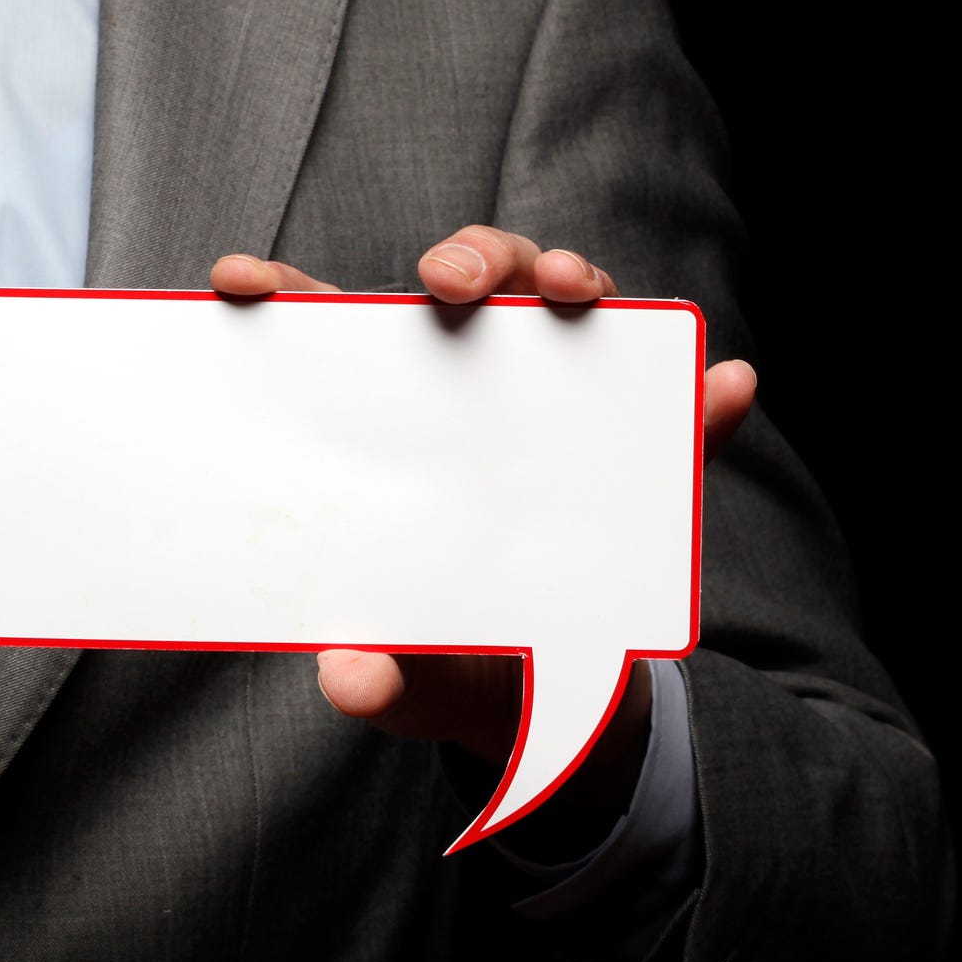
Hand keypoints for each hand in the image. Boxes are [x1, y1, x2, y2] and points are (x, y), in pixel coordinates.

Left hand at [209, 227, 756, 828]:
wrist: (539, 704)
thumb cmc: (446, 659)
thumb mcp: (407, 680)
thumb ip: (376, 680)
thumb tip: (351, 681)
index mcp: (390, 415)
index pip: (332, 328)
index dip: (282, 291)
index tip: (238, 282)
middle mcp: (472, 385)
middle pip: (469, 282)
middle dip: (464, 257)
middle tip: (448, 284)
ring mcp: (556, 404)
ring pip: (567, 305)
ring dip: (573, 276)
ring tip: (573, 291)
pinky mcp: (635, 448)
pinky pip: (679, 413)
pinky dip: (704, 399)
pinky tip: (724, 388)